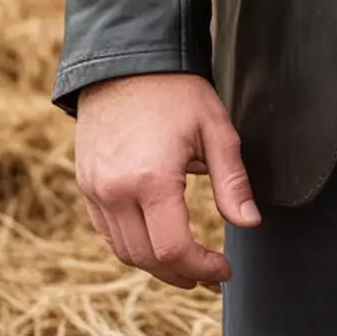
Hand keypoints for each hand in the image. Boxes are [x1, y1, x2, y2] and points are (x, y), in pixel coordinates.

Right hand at [74, 72, 261, 289]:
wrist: (126, 62)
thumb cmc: (177, 91)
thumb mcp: (215, 129)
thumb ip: (232, 181)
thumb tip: (250, 223)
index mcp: (151, 179)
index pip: (174, 248)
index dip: (201, 267)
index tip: (223, 271)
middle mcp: (116, 192)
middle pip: (147, 258)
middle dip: (180, 273)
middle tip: (207, 273)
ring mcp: (95, 191)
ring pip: (124, 251)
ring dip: (155, 264)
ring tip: (185, 262)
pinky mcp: (86, 185)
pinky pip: (107, 232)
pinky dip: (132, 244)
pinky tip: (155, 238)